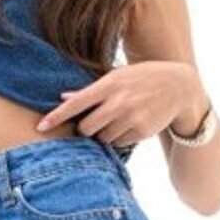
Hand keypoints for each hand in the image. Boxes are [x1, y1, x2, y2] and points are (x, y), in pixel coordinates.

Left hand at [37, 59, 207, 145]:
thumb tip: (63, 96)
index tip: (41, 127)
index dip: (57, 116)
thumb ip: (91, 90)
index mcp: (109, 84)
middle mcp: (119, 101)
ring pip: (103, 138)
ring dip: (104, 135)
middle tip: (93, 123)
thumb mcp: (117, 76)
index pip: (76, 103)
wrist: (178, 86)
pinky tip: (130, 125)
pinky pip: (119, 143)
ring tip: (117, 121)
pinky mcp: (142, 131)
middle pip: (87, 128)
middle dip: (86, 129)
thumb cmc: (142, 78)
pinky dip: (119, 139)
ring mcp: (131, 117)